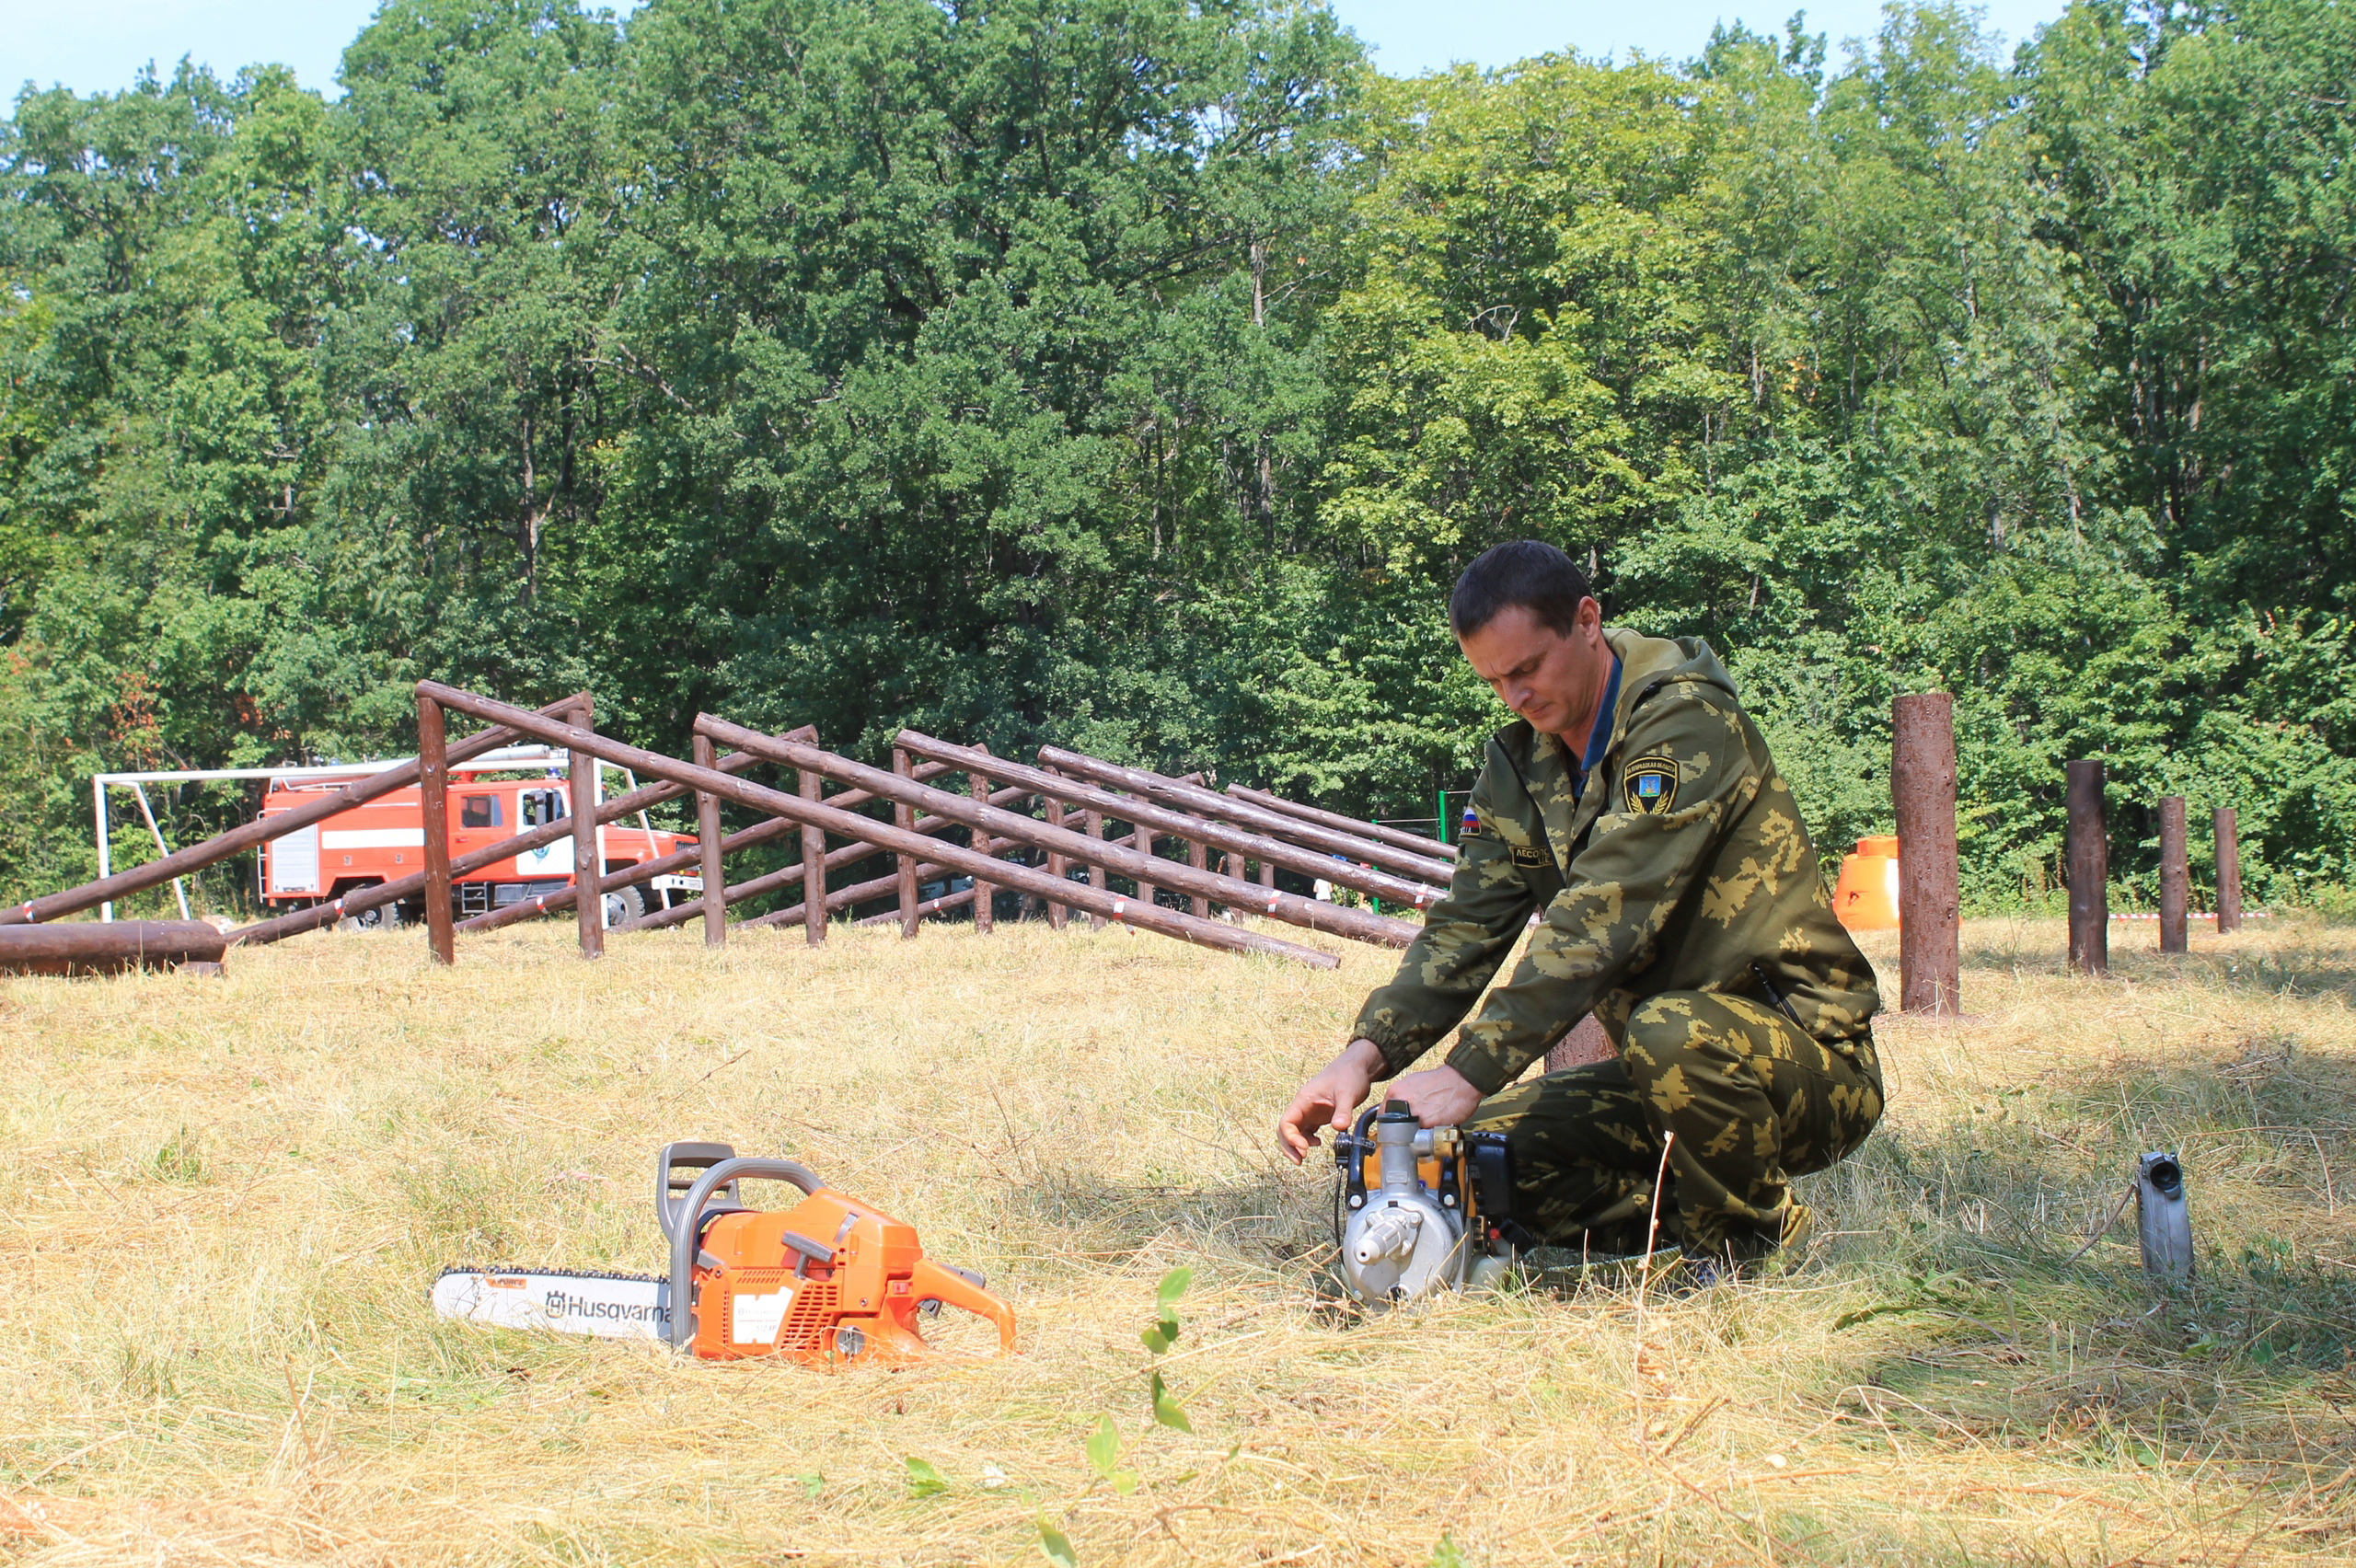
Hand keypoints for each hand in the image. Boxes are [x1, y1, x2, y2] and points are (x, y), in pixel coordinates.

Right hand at [1278, 1038, 1384, 1163]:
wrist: (1356, 1067)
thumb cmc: (1348, 1074)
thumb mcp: (1347, 1092)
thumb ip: (1343, 1111)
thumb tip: (1339, 1127)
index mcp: (1304, 1099)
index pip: (1286, 1122)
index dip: (1291, 1138)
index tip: (1304, 1148)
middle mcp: (1303, 1106)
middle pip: (1285, 1129)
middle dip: (1289, 1146)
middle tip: (1300, 1159)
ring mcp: (1309, 1111)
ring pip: (1294, 1132)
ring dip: (1296, 1145)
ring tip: (1305, 1157)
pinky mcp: (1318, 1115)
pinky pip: (1306, 1131)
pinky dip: (1307, 1141)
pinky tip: (1317, 1144)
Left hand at [1385, 1064, 1485, 1129]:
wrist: (1461, 1080)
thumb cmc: (1440, 1080)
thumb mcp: (1413, 1082)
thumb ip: (1402, 1096)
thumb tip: (1396, 1108)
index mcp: (1395, 1092)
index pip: (1382, 1115)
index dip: (1390, 1124)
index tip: (1394, 1127)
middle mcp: (1402, 1103)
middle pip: (1393, 1126)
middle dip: (1401, 1130)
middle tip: (1410, 1129)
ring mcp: (1414, 1114)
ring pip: (1407, 1133)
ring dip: (1414, 1134)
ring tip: (1423, 1129)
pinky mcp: (1428, 1124)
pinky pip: (1423, 1137)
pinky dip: (1426, 1136)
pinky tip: (1432, 1129)